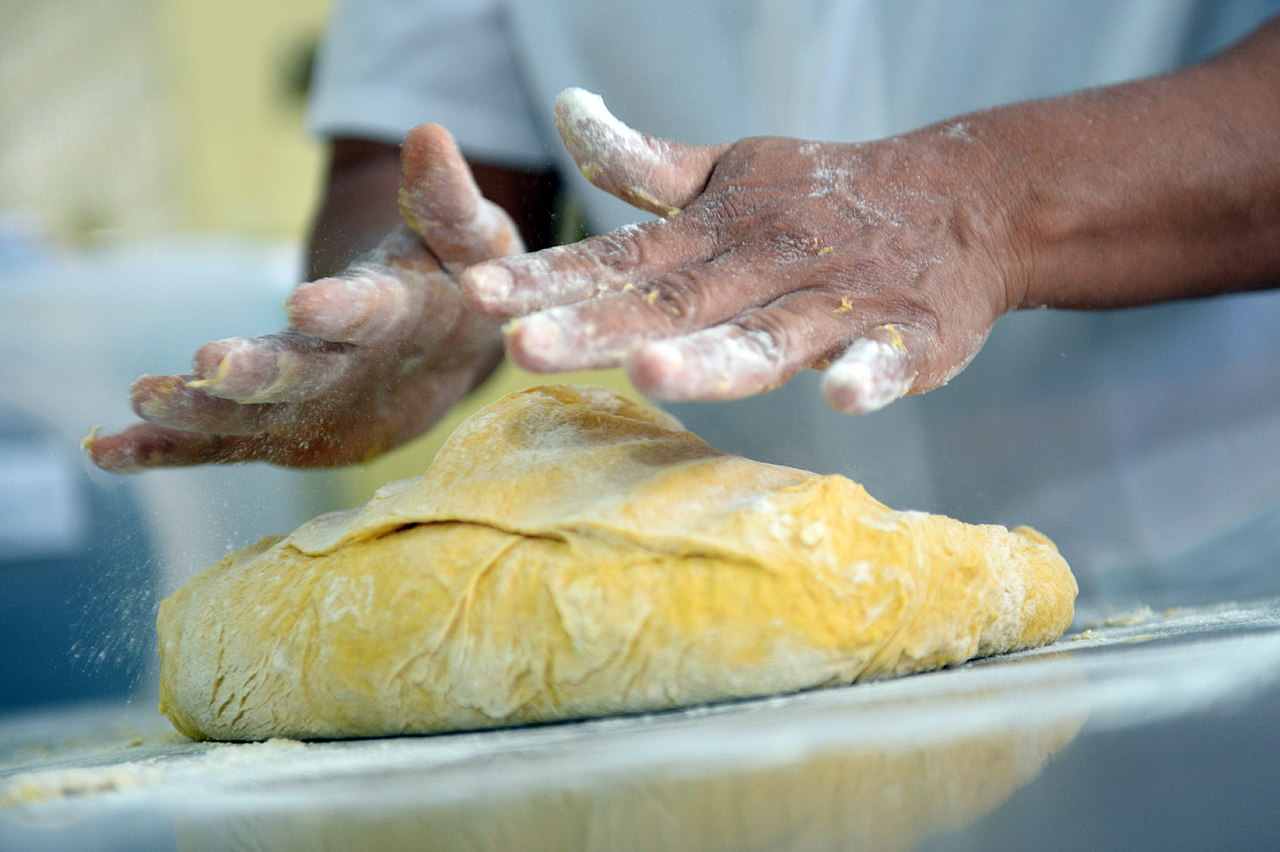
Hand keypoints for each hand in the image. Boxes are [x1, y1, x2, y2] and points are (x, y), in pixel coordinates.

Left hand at [86, 125, 521, 470]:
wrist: (446, 354)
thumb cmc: (457, 280)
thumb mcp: (473, 238)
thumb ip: (448, 200)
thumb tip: (428, 133)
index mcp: (408, 319)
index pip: (374, 314)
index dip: (341, 312)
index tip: (303, 303)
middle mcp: (359, 372)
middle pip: (307, 377)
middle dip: (260, 374)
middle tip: (212, 363)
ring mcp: (318, 410)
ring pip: (256, 417)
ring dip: (202, 413)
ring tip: (143, 398)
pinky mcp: (286, 432)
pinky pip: (223, 445)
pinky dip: (167, 451)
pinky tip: (108, 450)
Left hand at [459, 89, 1017, 413]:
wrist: (958, 200)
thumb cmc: (821, 196)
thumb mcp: (727, 172)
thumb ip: (644, 165)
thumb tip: (567, 114)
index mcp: (714, 234)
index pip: (619, 257)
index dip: (549, 277)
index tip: (477, 295)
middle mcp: (764, 265)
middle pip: (674, 303)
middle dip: (598, 328)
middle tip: (524, 351)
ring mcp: (836, 301)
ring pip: (769, 334)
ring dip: (714, 358)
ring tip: (653, 375)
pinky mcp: (906, 333)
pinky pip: (887, 357)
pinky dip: (868, 374)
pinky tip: (842, 396)